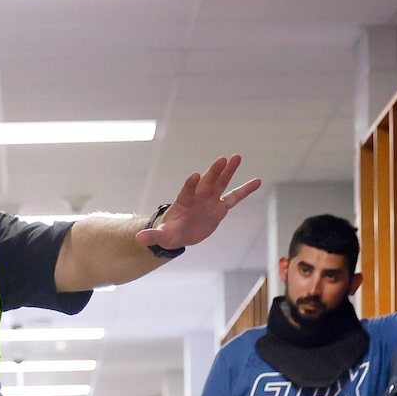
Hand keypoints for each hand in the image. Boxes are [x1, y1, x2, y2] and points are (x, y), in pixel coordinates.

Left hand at [141, 155, 261, 252]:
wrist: (180, 232)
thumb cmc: (169, 231)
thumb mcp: (161, 236)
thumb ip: (153, 236)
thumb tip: (139, 239)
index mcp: (183, 202)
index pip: (187, 191)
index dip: (190, 184)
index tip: (195, 175)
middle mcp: (198, 197)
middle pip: (207, 182)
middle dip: (214, 171)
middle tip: (223, 158)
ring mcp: (210, 200)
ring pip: (221, 183)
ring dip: (229, 171)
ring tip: (237, 157)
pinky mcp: (219, 207)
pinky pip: (234, 198)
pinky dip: (245, 190)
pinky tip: (257, 181)